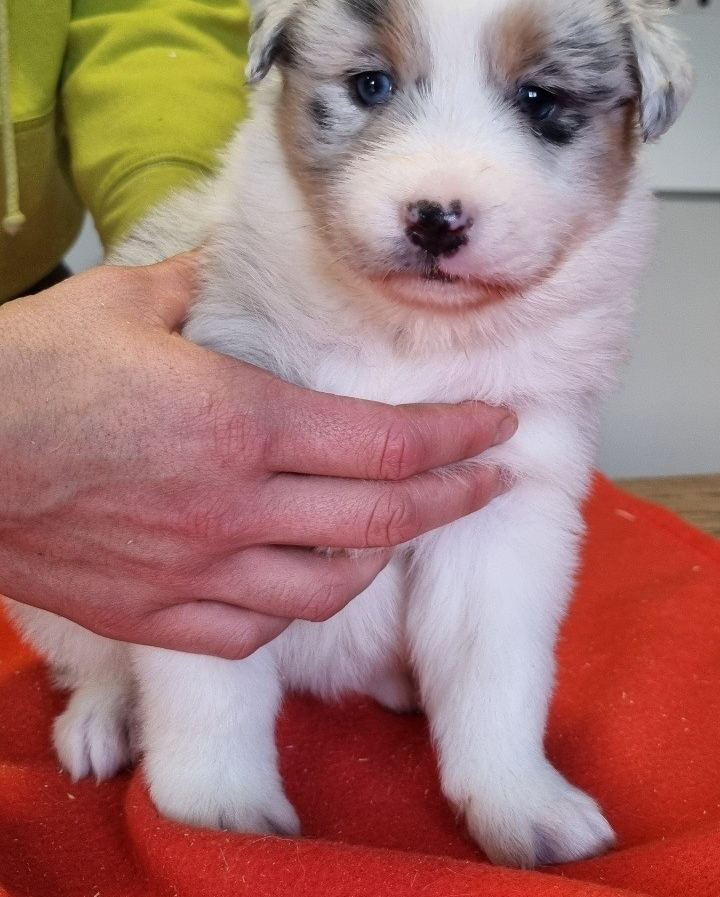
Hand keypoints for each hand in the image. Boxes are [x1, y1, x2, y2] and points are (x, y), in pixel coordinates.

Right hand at [0, 255, 515, 656]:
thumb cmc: (27, 373)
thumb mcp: (121, 304)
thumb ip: (197, 285)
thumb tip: (227, 263)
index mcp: (241, 421)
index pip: (388, 441)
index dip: (457, 435)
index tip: (496, 427)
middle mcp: (235, 505)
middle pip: (382, 517)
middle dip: (454, 497)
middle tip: (494, 481)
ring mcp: (196, 571)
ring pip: (326, 587)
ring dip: (379, 558)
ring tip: (400, 531)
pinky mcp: (151, 615)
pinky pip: (249, 633)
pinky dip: (291, 609)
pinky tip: (299, 584)